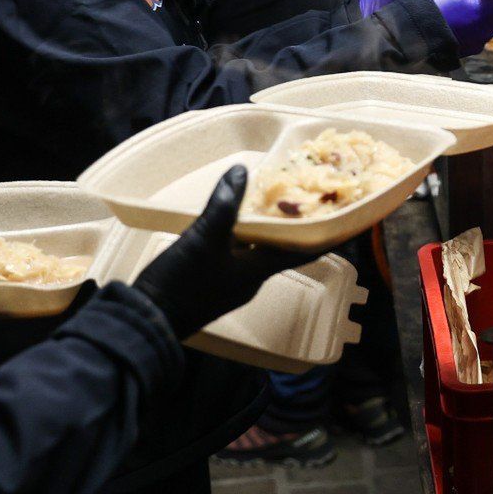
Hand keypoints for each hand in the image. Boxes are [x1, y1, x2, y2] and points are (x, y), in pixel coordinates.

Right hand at [132, 166, 313, 338]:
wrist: (146, 321)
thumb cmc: (182, 284)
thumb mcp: (203, 239)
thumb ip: (224, 205)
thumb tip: (242, 171)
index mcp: (257, 272)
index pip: (302, 251)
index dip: (323, 236)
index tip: (346, 220)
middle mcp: (250, 279)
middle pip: (280, 248)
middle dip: (292, 225)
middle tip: (305, 199)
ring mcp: (230, 282)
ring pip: (256, 251)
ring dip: (265, 230)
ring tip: (272, 202)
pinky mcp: (211, 282)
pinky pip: (236, 254)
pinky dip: (241, 237)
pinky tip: (233, 221)